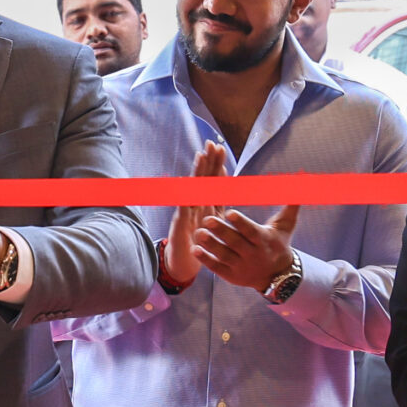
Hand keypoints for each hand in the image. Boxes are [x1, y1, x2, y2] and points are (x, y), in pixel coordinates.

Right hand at [160, 141, 228, 289]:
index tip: (221, 148)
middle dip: (208, 161)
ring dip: (197, 172)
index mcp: (206, 204)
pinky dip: (187, 195)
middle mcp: (195, 204)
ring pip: (193, 189)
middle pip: (203, 179)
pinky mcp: (180, 223)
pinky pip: (184, 207)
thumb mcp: (213, 220)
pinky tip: (189, 184)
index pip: (212, 180)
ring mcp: (187, 212)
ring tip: (201, 156)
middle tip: (211, 143)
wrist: (184, 263)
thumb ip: (219, 202)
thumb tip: (226, 182)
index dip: (216, 164)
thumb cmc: (199, 242)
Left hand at [196, 206, 301, 291]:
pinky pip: (217, 268)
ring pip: (224, 255)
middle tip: (207, 220)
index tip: (229, 212)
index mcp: (263, 240)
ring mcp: (241, 266)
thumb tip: (301, 177)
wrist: (278, 275)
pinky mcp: (231, 276)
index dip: (240, 222)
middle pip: (235, 242)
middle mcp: (252, 254)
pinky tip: (195, 249)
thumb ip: (291, 202)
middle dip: (221, 231)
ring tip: (198, 233)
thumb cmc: (279, 243)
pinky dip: (206, 260)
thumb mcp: (286, 224)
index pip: (250, 231)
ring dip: (210, 245)